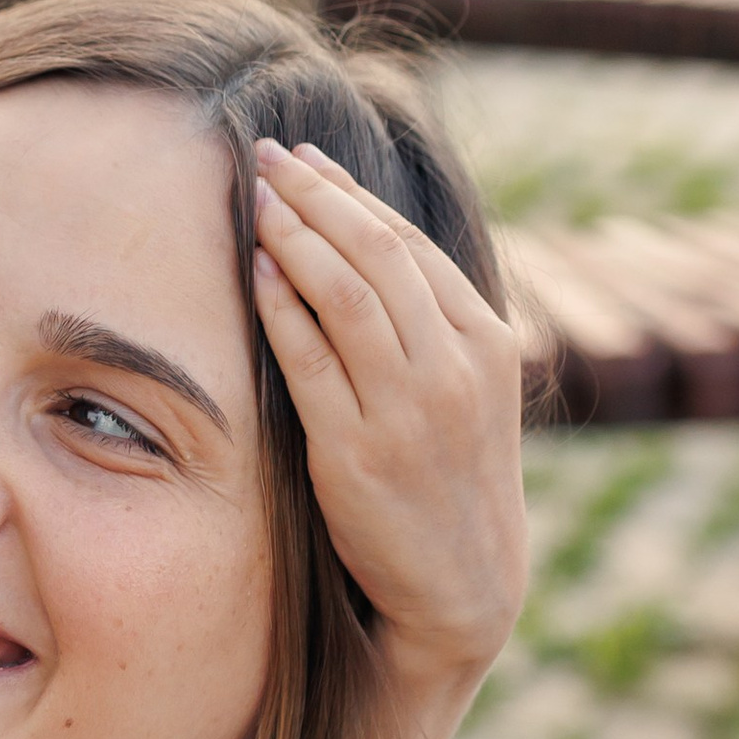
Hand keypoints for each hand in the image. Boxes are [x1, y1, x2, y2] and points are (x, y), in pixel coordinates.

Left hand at [250, 137, 525, 711]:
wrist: (462, 580)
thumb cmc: (449, 474)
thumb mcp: (465, 389)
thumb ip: (430, 323)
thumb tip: (363, 243)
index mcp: (486, 342)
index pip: (409, 245)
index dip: (351, 195)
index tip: (304, 158)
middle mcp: (453, 367)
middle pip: (375, 254)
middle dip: (315, 197)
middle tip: (264, 158)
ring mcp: (408, 409)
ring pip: (345, 295)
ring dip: (293, 237)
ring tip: (252, 200)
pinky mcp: (358, 451)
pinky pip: (311, 360)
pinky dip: (280, 306)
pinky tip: (253, 270)